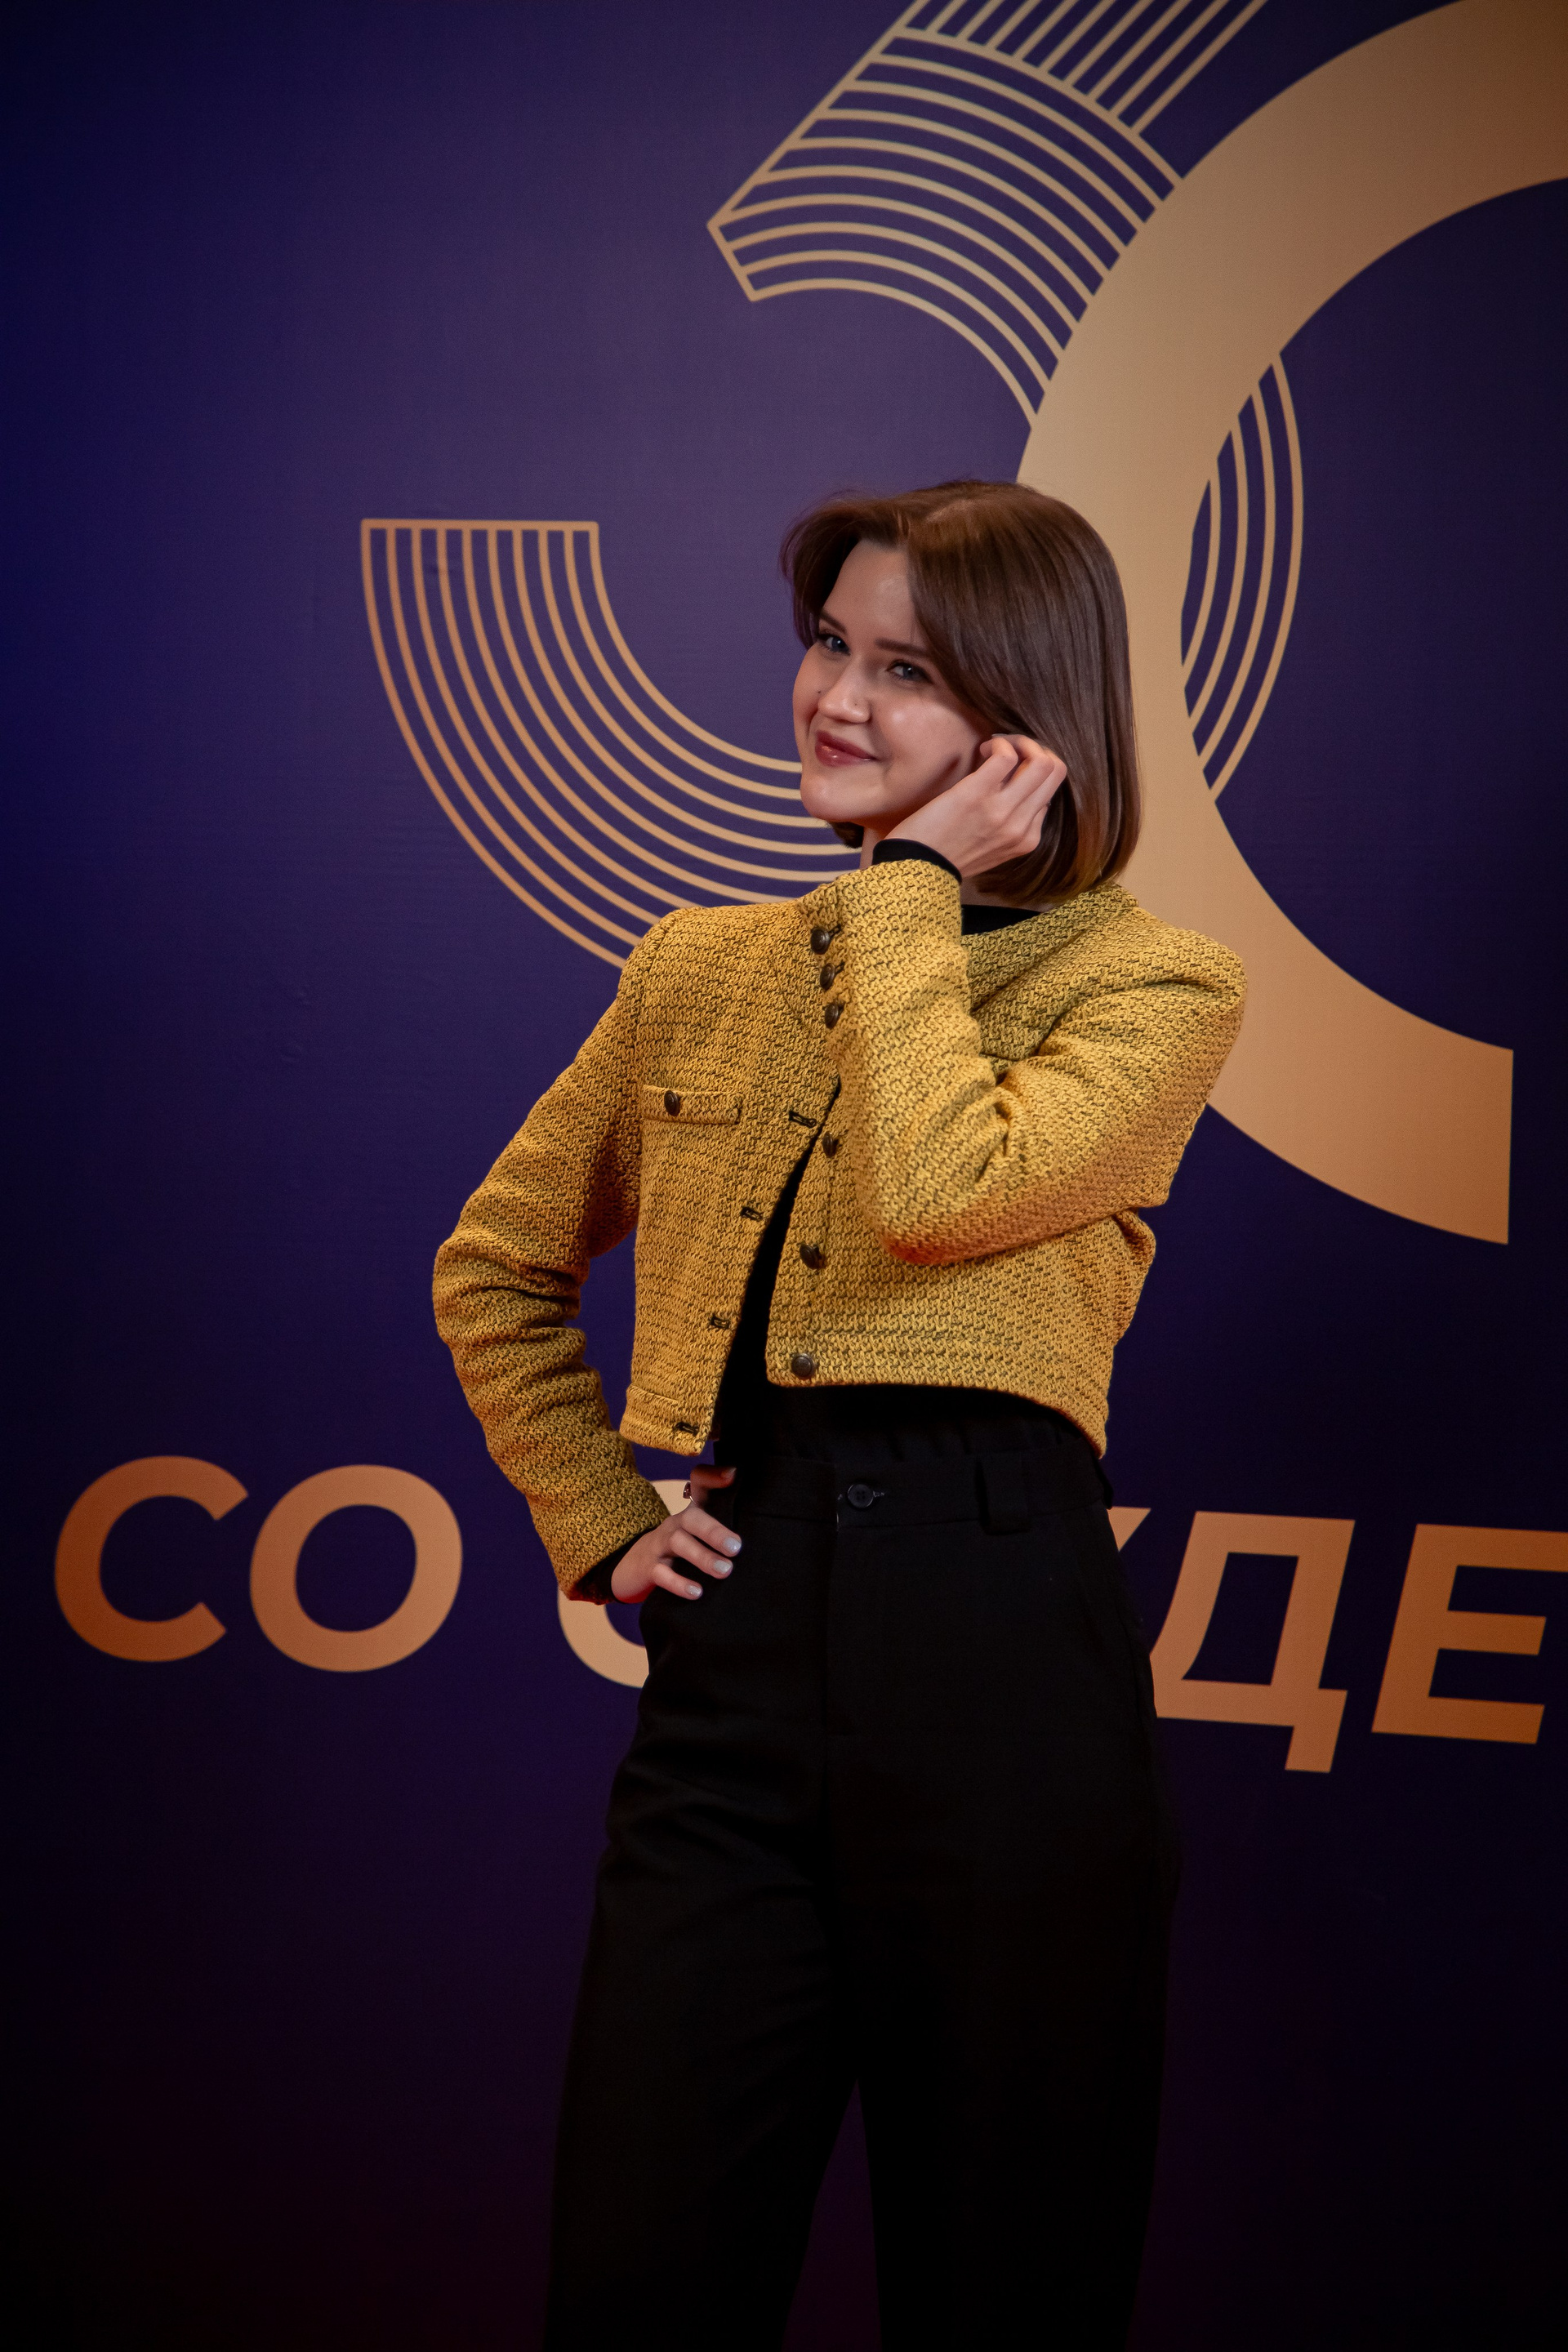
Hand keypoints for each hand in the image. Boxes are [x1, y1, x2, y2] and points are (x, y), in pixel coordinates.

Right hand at [610, 1465, 739, 1601]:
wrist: (634, 1566)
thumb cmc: (677, 1551)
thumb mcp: (696, 1536)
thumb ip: (721, 1530)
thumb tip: (754, 1533)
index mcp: (690, 1514)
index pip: (698, 1486)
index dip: (712, 1478)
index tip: (732, 1475)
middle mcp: (675, 1524)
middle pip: (691, 1517)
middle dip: (714, 1531)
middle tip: (736, 1547)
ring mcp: (659, 1545)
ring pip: (677, 1543)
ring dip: (702, 1557)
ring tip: (724, 1570)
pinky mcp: (649, 1568)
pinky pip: (661, 1573)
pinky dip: (679, 1583)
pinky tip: (696, 1592)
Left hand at [883, 735, 1065, 878]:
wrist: (914, 869)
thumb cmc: (945, 855)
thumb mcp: (991, 849)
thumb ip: (1011, 825)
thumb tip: (1016, 788)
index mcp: (1026, 839)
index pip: (1049, 792)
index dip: (1032, 772)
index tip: (1009, 769)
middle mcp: (1020, 826)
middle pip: (1056, 772)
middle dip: (1036, 749)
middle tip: (1009, 748)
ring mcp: (1001, 811)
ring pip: (1042, 762)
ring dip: (1020, 742)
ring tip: (995, 747)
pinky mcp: (976, 795)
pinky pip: (1007, 756)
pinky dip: (999, 744)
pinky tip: (983, 750)